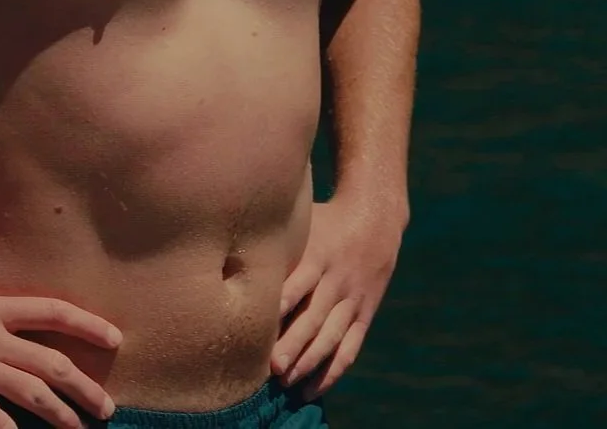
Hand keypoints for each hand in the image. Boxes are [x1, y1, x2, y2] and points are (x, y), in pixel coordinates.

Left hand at [272, 195, 405, 397]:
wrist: (376, 216)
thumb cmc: (325, 219)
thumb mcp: (303, 221)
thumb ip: (275, 241)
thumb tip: (230, 254)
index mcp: (319, 254)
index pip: (298, 283)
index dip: (280, 305)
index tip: (257, 327)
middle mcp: (338, 279)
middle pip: (314, 316)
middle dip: (293, 344)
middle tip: (272, 367)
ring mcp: (353, 299)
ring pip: (332, 336)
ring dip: (310, 362)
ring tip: (287, 383)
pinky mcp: (364, 313)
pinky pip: (350, 348)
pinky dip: (332, 372)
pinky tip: (310, 389)